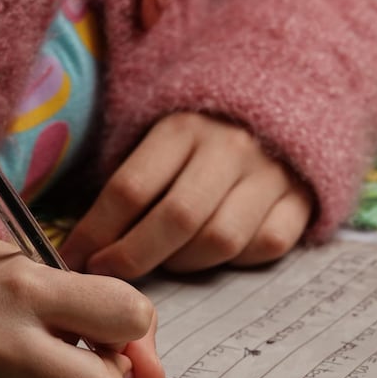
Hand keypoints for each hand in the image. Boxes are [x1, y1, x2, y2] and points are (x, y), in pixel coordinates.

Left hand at [60, 113, 312, 278]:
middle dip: (133, 258)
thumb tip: (83, 245)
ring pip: (220, 240)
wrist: (281, 103)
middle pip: (176, 220)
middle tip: (110, 275)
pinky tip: (215, 251)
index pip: (130, 188)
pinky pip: (265, 246)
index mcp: (183, 127)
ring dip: (183, 262)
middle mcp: (230, 148)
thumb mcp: (159, 138)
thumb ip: (129, 181)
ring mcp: (271, 174)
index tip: (76, 257)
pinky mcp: (301, 199)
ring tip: (165, 258)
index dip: (96, 232)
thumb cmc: (202, 134)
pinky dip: (236, 259)